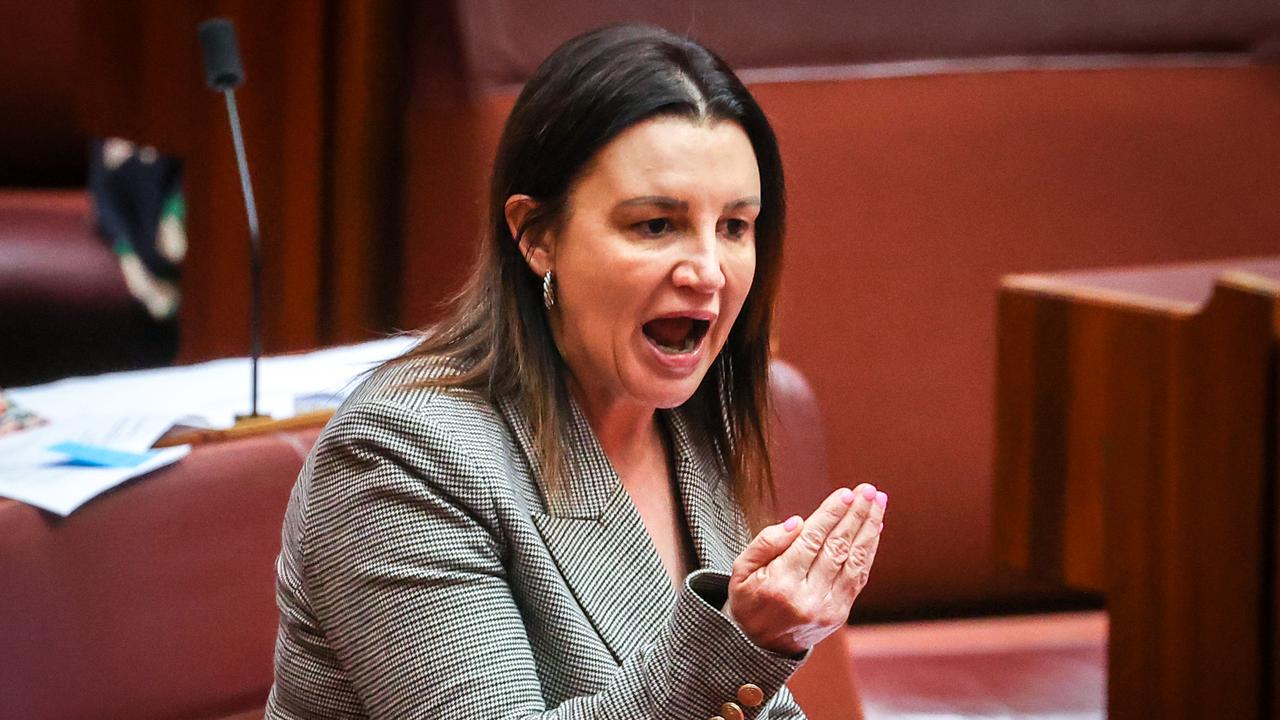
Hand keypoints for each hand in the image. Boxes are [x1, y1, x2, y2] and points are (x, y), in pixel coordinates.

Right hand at [723, 484, 886, 654]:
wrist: (758, 646)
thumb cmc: (749, 599)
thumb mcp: (741, 569)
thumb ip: (766, 542)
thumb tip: (798, 522)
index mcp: (780, 583)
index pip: (812, 541)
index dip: (831, 515)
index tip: (847, 493)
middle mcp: (807, 598)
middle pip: (837, 548)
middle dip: (856, 515)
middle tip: (868, 490)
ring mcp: (827, 608)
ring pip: (854, 562)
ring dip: (869, 529)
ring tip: (878, 502)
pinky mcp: (839, 614)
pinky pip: (858, 577)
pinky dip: (868, 551)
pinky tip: (874, 529)